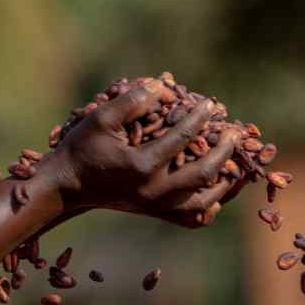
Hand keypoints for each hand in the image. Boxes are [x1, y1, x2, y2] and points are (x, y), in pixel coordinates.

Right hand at [55, 82, 245, 226]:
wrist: (67, 185)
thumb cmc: (82, 148)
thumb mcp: (100, 118)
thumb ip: (131, 101)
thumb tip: (162, 86)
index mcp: (140, 166)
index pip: (181, 138)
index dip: (199, 118)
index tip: (210, 104)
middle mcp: (152, 191)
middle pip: (203, 173)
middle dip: (224, 150)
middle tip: (235, 132)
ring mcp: (154, 207)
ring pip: (203, 202)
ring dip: (225, 182)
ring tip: (236, 163)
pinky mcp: (154, 214)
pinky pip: (191, 218)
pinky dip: (209, 207)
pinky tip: (217, 191)